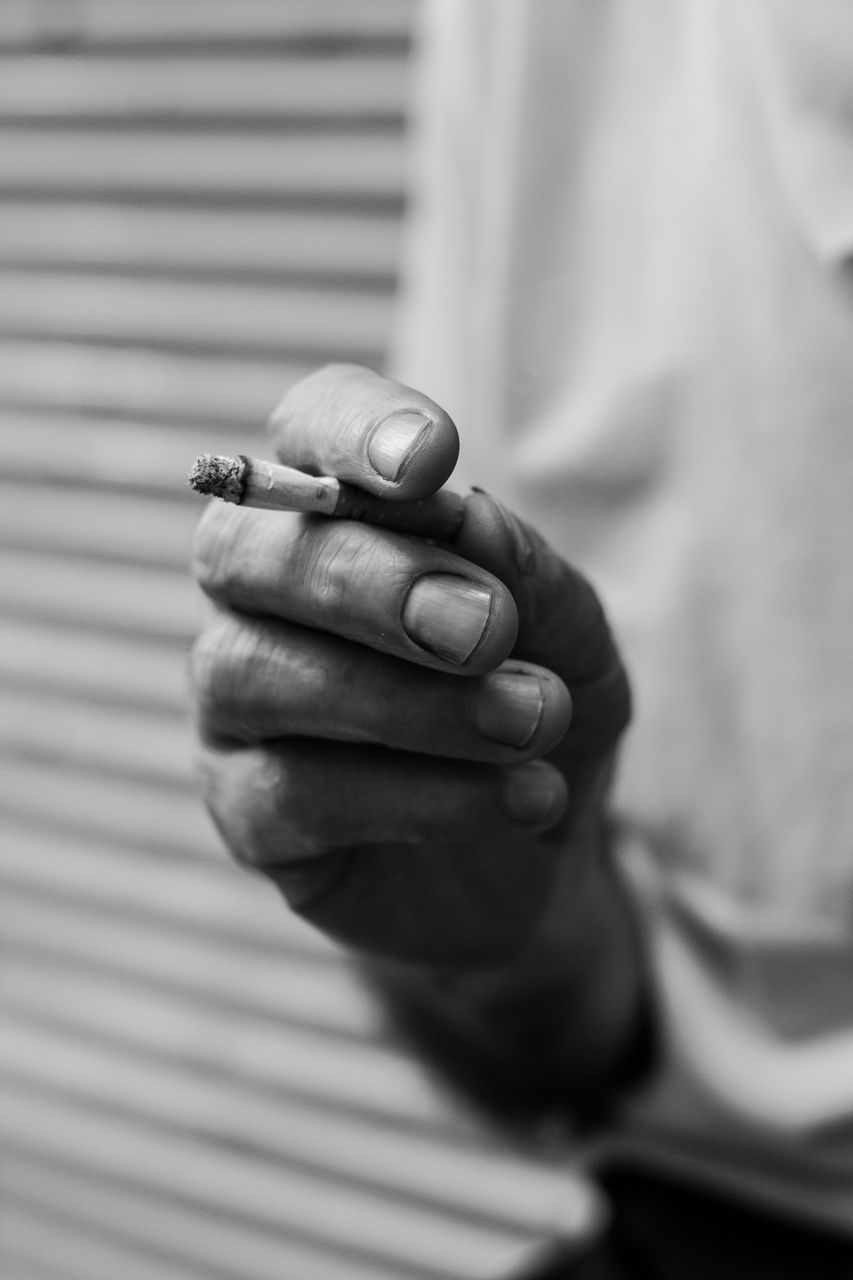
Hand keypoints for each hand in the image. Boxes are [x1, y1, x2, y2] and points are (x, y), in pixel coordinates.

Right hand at [190, 364, 630, 969]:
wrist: (543, 857)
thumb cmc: (541, 711)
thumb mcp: (572, 636)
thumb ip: (525, 573)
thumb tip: (466, 517)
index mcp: (337, 516)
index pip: (309, 429)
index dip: (356, 430)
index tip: (433, 462)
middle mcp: (259, 599)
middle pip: (244, 550)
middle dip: (371, 580)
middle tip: (487, 630)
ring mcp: (238, 708)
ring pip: (257, 674)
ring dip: (409, 700)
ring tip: (532, 722)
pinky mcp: (246, 814)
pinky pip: (292, 795)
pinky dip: (418, 796)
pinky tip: (520, 801)